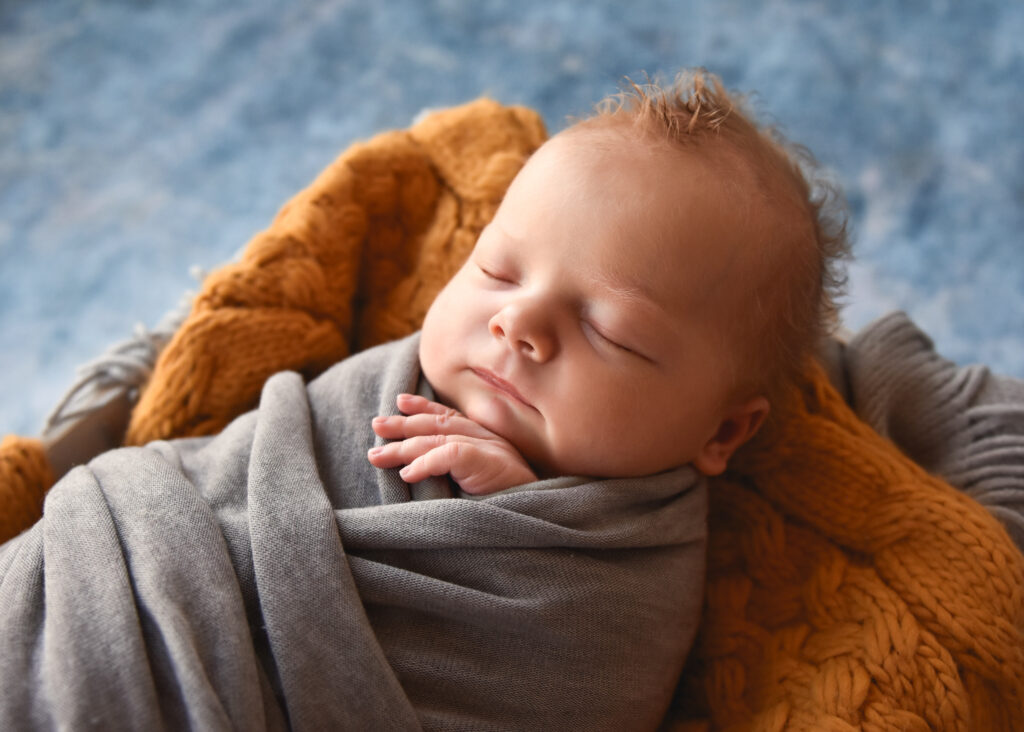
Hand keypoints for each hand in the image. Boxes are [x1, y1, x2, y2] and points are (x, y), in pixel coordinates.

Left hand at [367, 393, 536, 494]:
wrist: (541, 521)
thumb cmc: (510, 510)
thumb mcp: (481, 488)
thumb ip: (459, 473)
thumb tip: (421, 472)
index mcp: (488, 442)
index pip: (451, 417)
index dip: (424, 407)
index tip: (399, 402)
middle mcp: (490, 439)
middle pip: (439, 424)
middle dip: (404, 424)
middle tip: (376, 425)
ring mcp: (491, 449)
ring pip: (439, 437)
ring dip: (403, 447)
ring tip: (377, 456)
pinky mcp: (489, 462)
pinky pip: (450, 454)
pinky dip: (426, 462)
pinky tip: (406, 473)